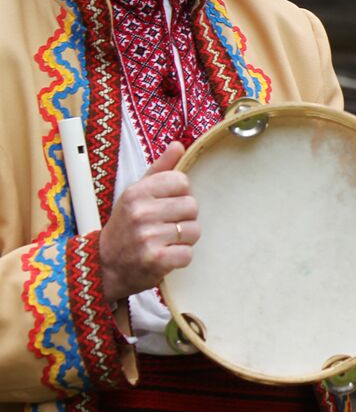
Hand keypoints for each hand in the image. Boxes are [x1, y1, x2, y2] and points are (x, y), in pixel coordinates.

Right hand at [99, 142, 198, 300]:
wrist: (105, 267)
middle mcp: (141, 212)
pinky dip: (180, 258)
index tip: (166, 205)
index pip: (182, 181)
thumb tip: (179, 144)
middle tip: (165, 226)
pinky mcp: (156, 260)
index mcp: (137, 192)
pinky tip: (165, 256)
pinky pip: (188, 254)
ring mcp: (148, 237)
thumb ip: (160, 169)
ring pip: (194, 230)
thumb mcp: (137, 194)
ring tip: (164, 241)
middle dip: (184, 218)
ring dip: (183, 239)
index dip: (179, 194)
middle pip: (192, 206)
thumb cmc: (126, 226)